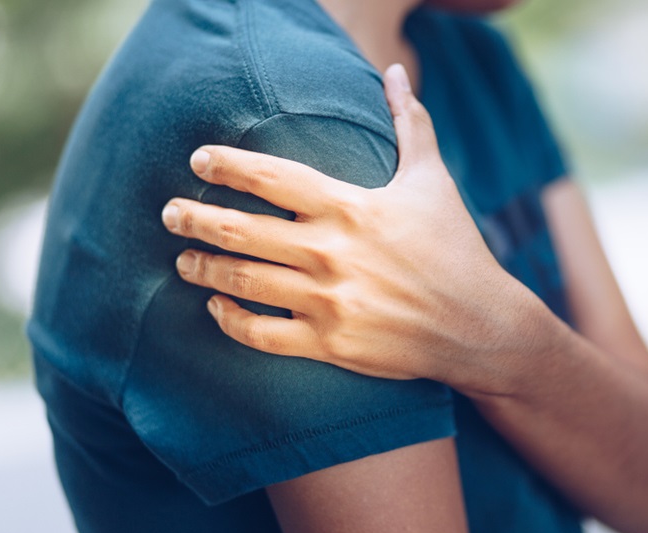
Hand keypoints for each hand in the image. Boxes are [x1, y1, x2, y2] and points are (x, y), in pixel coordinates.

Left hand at [161, 64, 541, 390]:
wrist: (479, 324)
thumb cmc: (455, 248)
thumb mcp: (434, 180)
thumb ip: (410, 124)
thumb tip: (396, 73)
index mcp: (350, 207)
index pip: (270, 177)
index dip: (226, 164)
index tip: (199, 160)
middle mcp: (331, 252)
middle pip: (239, 229)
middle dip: (193, 217)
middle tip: (168, 211)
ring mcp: (328, 301)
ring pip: (242, 281)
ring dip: (203, 266)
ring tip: (183, 257)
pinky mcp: (330, 343)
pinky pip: (260, 334)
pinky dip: (229, 321)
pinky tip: (216, 308)